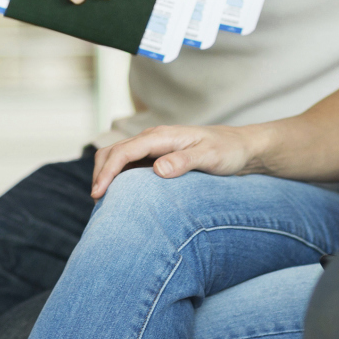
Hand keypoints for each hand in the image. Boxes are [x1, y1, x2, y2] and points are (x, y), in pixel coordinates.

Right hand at [91, 123, 257, 197]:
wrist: (241, 146)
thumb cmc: (228, 151)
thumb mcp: (210, 157)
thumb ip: (184, 161)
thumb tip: (157, 169)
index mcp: (161, 136)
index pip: (123, 151)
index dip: (107, 172)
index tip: (99, 193)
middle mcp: (153, 138)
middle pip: (112, 152)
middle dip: (100, 174)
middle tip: (97, 202)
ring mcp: (153, 147)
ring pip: (117, 157)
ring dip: (106, 175)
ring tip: (103, 202)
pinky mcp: (156, 156)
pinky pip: (129, 165)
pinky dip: (118, 178)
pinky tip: (120, 196)